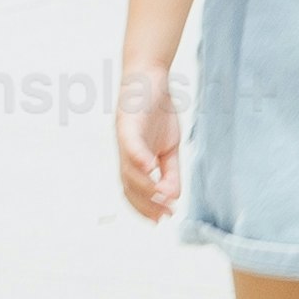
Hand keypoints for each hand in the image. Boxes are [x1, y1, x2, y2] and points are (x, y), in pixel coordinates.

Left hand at [113, 69, 184, 221]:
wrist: (149, 77)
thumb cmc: (157, 111)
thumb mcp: (170, 146)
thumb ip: (171, 171)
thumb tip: (173, 196)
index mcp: (136, 161)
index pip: (135, 191)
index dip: (146, 208)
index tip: (161, 220)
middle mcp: (126, 154)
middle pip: (129, 187)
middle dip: (146, 205)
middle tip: (164, 215)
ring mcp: (124, 140)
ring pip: (130, 171)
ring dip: (146, 187)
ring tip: (162, 198)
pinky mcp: (126, 124)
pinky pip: (131, 145)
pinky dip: (140, 159)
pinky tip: (151, 168)